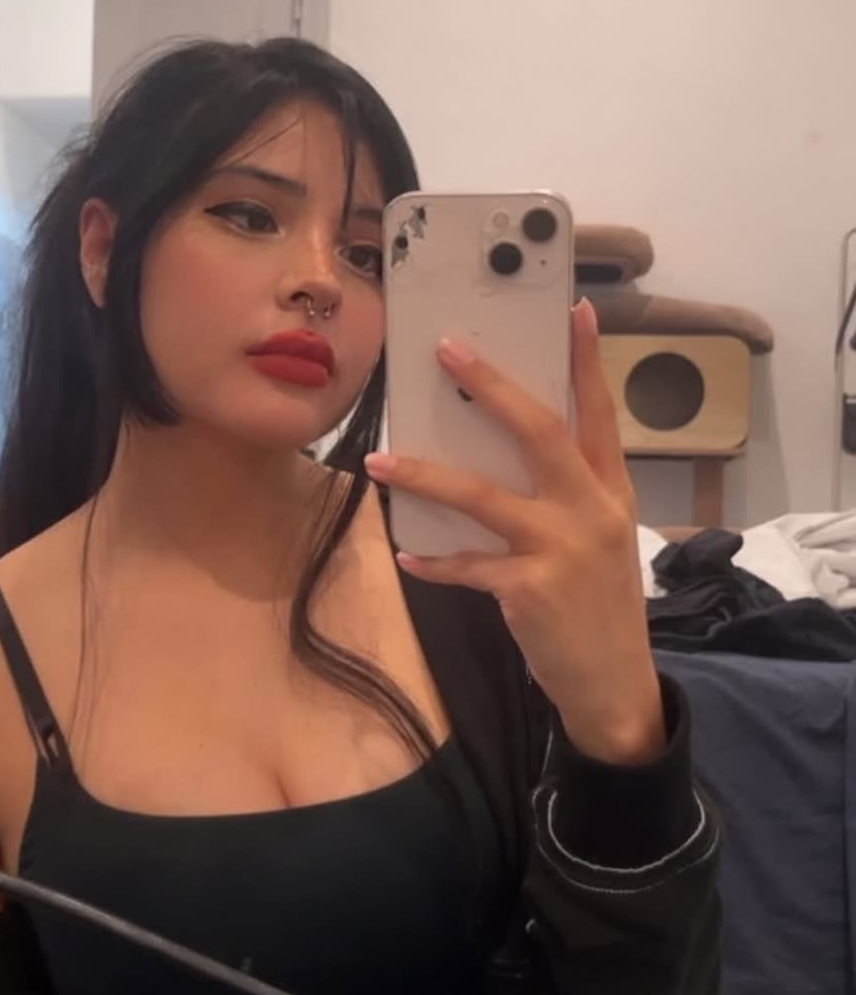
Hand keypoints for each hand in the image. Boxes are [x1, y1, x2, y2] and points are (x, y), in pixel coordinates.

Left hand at [365, 299, 665, 765]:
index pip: (599, 413)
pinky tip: (407, 553)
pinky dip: (434, 559)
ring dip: (426, 476)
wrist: (614, 684)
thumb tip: (494, 453)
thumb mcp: (600, 539)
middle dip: (492, 387)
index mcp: (612, 490)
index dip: (587, 361)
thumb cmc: (598, 604)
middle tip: (448, 349)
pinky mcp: (530, 589)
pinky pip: (467, 565)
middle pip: (540, 432)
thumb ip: (565, 495)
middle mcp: (593, 510)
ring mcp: (562, 548)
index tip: (575, 309)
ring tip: (381, 462)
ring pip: (483, 496)